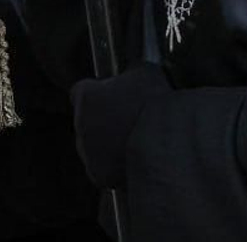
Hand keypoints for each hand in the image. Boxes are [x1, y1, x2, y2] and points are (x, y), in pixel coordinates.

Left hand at [69, 62, 168, 189]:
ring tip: (135, 142)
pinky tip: (135, 161)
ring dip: (107, 144)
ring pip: (93, 146)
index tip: (111, 96)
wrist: (167, 144)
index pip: (80, 91)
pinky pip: (103, 169)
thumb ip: (131, 71)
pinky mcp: (98, 175)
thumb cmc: (155, 104)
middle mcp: (80, 124)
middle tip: (128, 120)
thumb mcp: (145, 72)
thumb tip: (134, 71)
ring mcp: (87, 152)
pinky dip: (114, 166)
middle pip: (86, 120)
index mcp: (85, 96)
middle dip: (102, 120)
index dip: (97, 93)